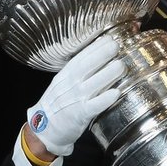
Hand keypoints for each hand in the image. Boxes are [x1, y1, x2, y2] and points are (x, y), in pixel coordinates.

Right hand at [26, 33, 124, 156]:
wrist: (44, 128)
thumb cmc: (59, 103)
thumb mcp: (64, 82)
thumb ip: (80, 72)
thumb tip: (102, 58)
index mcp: (66, 74)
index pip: (81, 57)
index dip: (96, 47)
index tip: (109, 37)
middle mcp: (71, 84)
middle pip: (86, 66)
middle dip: (102, 54)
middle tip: (117, 45)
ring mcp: (75, 99)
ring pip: (92, 83)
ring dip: (108, 73)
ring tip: (122, 65)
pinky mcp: (80, 115)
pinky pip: (93, 105)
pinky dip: (104, 99)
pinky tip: (116, 92)